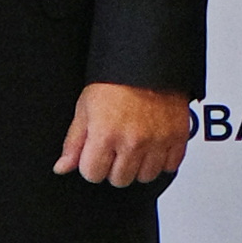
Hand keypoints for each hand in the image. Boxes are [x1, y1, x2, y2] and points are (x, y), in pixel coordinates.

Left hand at [53, 83, 192, 186]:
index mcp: (106, 134)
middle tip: (115, 148)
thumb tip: (63, 166)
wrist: (147, 62)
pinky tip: (153, 146)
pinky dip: (162, 160)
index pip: (92, 174)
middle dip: (114, 167)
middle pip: (119, 180)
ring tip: (135, 147)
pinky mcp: (178, 137)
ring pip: (145, 177)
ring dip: (139, 166)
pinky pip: (170, 166)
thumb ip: (74, 142)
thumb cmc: (115, 81)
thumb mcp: (85, 108)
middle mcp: (133, 141)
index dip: (91, 164)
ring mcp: (158, 141)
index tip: (95, 154)